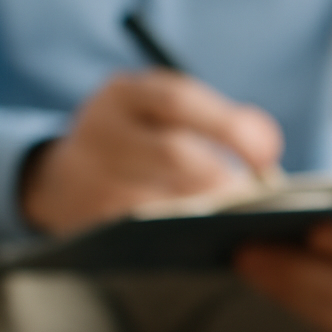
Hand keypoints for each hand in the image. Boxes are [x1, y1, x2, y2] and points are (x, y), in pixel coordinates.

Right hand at [21, 71, 282, 234]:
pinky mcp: (88, 222)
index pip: (178, 100)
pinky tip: (204, 238)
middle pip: (172, 154)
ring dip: (205, 213)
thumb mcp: (165, 115)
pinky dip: (180, 237)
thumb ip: (214, 121)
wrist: (62, 180)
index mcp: (125, 94)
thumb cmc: (141, 143)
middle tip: (253, 197)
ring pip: (159, 202)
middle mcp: (101, 130)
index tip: (269, 152)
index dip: (230, 126)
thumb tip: (267, 149)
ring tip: (236, 219)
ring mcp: (89, 179)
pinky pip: (143, 235)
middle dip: (222, 178)